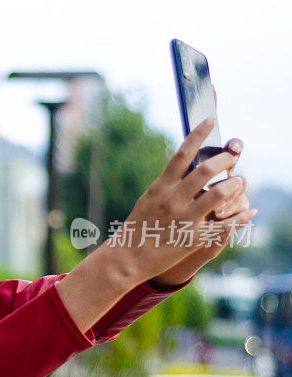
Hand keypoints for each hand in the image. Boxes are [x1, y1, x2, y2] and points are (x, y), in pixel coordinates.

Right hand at [102, 118, 256, 286]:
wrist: (126, 257)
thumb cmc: (137, 227)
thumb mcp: (149, 200)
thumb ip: (168, 186)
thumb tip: (186, 170)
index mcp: (161, 187)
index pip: (182, 153)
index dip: (198, 134)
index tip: (211, 120)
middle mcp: (173, 199)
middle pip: (207, 169)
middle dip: (226, 159)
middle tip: (233, 157)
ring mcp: (184, 218)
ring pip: (220, 193)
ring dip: (236, 184)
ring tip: (240, 182)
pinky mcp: (194, 238)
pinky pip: (225, 224)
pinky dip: (241, 217)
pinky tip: (250, 212)